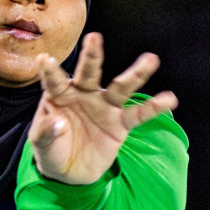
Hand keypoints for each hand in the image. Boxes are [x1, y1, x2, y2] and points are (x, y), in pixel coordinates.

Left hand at [29, 32, 178, 184]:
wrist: (68, 171)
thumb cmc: (50, 148)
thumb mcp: (39, 142)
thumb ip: (45, 130)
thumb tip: (59, 123)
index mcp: (60, 95)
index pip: (54, 81)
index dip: (50, 71)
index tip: (44, 58)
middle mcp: (84, 95)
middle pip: (89, 73)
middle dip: (92, 56)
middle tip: (95, 37)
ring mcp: (104, 107)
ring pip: (120, 88)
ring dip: (135, 74)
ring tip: (151, 59)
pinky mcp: (119, 124)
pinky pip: (138, 115)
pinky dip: (153, 108)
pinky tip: (169, 99)